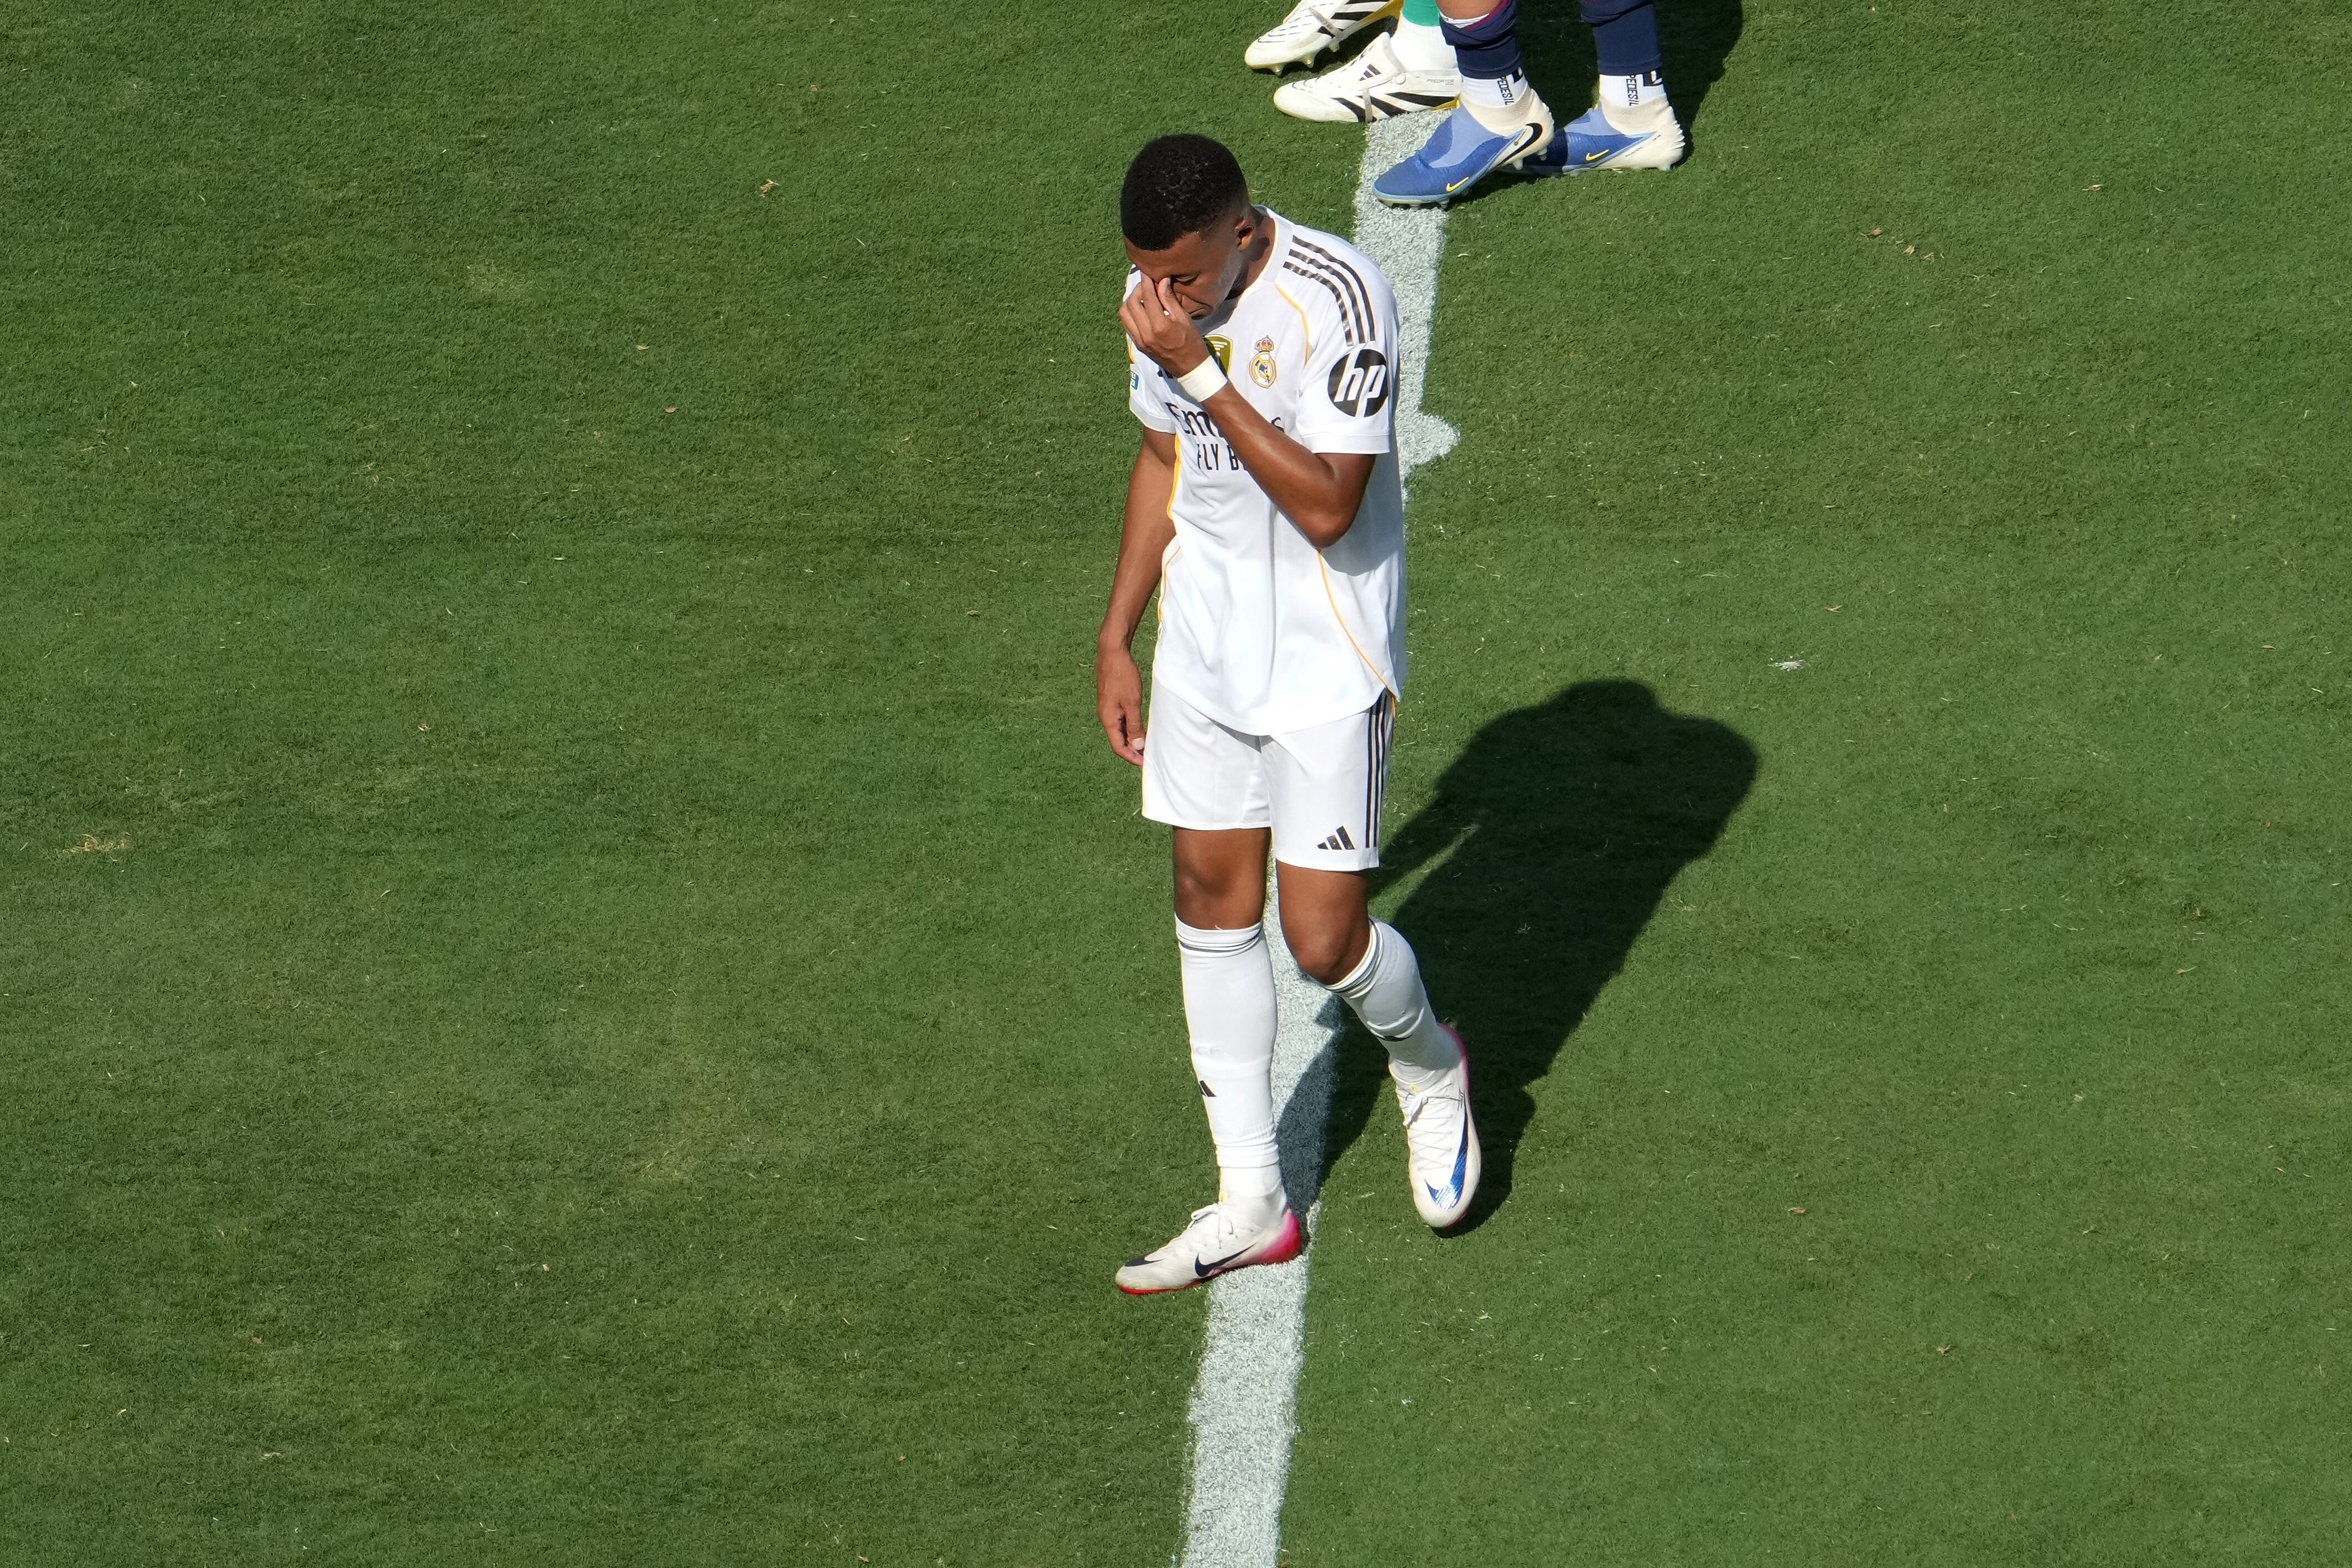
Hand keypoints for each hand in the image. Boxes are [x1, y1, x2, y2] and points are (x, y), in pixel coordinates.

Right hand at [1095, 637, 1146, 766]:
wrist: (1112, 652)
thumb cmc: (1122, 675)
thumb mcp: (1132, 703)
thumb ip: (1134, 725)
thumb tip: (1137, 746)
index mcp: (1108, 719)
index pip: (1118, 747)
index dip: (1131, 757)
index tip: (1144, 763)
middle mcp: (1105, 716)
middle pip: (1118, 740)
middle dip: (1132, 751)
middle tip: (1147, 757)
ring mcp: (1107, 708)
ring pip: (1119, 730)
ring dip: (1131, 739)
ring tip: (1146, 745)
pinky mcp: (1111, 701)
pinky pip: (1120, 720)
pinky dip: (1130, 728)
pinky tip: (1140, 728)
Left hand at [1118, 275, 1209, 379]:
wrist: (1189, 368)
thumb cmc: (1192, 342)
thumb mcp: (1184, 319)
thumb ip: (1169, 299)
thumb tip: (1161, 280)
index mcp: (1160, 325)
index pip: (1147, 296)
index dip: (1146, 281)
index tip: (1148, 272)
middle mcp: (1145, 333)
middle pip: (1131, 303)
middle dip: (1137, 289)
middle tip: (1146, 284)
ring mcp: (1139, 340)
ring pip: (1124, 313)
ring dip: (1130, 301)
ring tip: (1141, 296)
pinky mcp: (1137, 345)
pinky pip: (1126, 324)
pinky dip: (1129, 312)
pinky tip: (1140, 308)